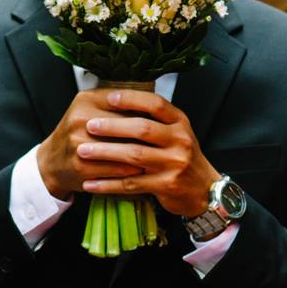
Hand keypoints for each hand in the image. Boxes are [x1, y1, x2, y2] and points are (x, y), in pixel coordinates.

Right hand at [36, 88, 153, 200]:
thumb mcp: (90, 110)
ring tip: (162, 157)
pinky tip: (146, 172)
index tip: (163, 121)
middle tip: (168, 141)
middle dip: (149, 135)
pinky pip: (117, 169)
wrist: (51, 163)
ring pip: (124, 148)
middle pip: (127, 125)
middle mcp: (81, 118)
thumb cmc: (79, 134)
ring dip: (146, 154)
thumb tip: (155, 102)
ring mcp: (79, 143)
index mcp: (86, 99)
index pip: (126, 102)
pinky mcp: (81, 166)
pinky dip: (134, 171)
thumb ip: (116, 104)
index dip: (147, 112)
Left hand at [70, 89, 220, 217]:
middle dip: (112, 126)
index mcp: (180, 122)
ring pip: (135, 155)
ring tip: (83, 151)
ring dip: (105, 153)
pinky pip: (131, 183)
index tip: (109, 98)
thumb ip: (153, 119)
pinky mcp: (166, 185)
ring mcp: (174, 164)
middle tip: (89, 125)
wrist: (203, 190)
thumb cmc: (181, 157)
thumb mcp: (175, 133)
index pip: (156, 104)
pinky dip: (108, 184)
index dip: (132, 99)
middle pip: (143, 129)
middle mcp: (180, 140)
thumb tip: (115, 101)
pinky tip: (90, 183)